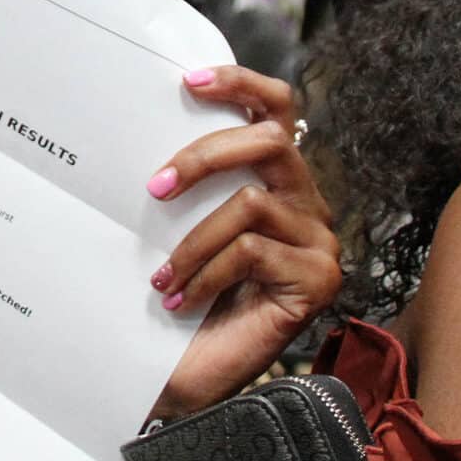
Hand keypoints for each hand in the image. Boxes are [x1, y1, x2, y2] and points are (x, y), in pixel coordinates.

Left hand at [144, 65, 340, 418]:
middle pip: (271, 140)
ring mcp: (318, 242)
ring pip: (252, 202)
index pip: (276, 109)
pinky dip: (208, 273)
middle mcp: (307, 204)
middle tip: (155, 187)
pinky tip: (183, 300)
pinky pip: (254, 250)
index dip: (240, 84)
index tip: (188, 81)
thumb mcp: (178, 231)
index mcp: (276, 183)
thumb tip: (141, 126)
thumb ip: (184, 185)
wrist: (191, 379)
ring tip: (163, 277)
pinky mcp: (319, 279)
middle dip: (204, 156)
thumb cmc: (183, 303)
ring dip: (194, 240)